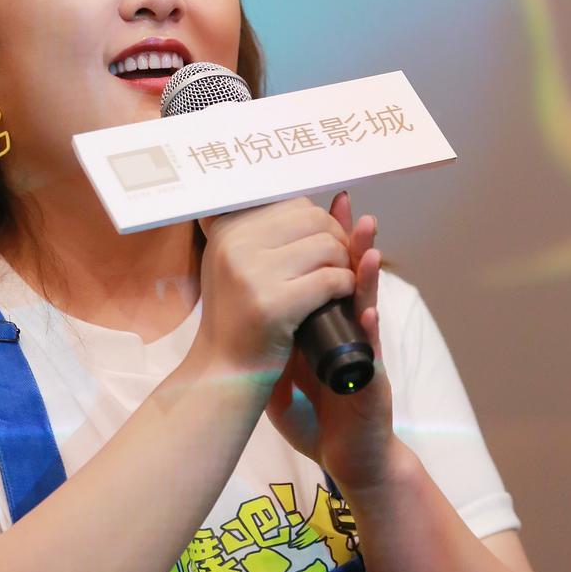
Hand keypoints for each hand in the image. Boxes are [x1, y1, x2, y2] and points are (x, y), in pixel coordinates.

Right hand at [194, 194, 356, 380]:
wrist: (225, 373)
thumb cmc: (241, 317)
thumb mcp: (241, 264)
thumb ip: (272, 232)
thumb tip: (339, 198)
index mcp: (227, 228)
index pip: (294, 204)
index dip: (320, 224)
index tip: (323, 248)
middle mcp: (235, 244)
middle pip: (314, 219)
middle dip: (336, 241)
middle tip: (336, 267)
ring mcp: (252, 274)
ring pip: (327, 246)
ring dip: (344, 265)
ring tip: (336, 284)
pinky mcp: (273, 304)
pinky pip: (330, 279)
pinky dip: (345, 287)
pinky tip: (339, 299)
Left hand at [264, 190, 395, 497]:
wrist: (344, 452)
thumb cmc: (314, 409)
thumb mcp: (285, 360)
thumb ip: (272, 328)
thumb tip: (231, 298)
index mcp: (328, 320)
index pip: (330, 268)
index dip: (329, 237)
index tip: (325, 204)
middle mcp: (350, 328)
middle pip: (352, 274)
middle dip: (350, 241)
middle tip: (349, 208)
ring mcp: (363, 352)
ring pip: (368, 305)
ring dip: (368, 276)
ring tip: (368, 248)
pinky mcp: (370, 381)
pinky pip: (370, 352)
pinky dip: (368, 330)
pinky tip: (366, 313)